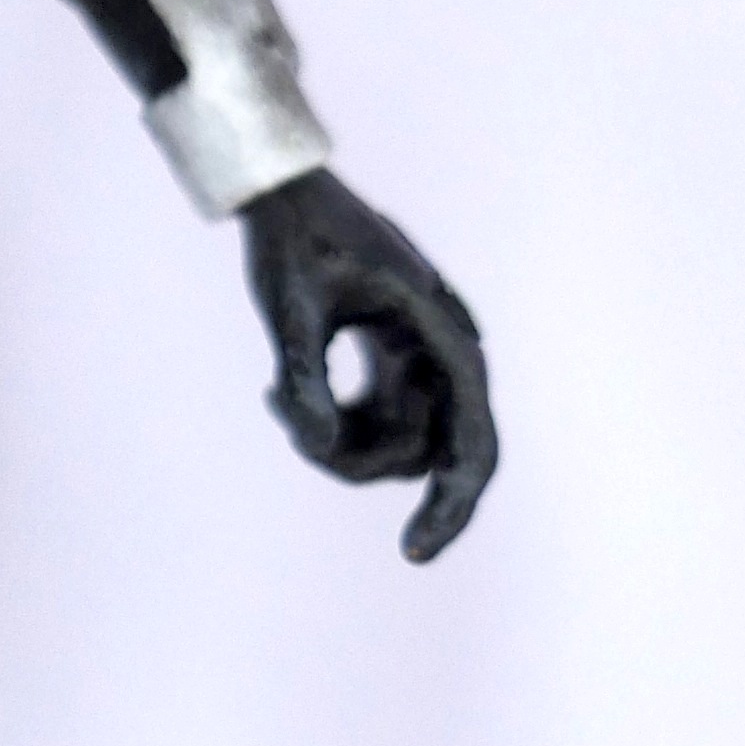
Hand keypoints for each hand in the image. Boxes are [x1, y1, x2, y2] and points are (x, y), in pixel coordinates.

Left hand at [239, 170, 497, 564]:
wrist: (281, 192)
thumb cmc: (290, 238)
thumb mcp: (289, 305)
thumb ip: (305, 376)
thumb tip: (319, 445)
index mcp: (441, 332)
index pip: (471, 440)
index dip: (450, 503)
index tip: (411, 553)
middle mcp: (442, 352)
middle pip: (432, 454)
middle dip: (364, 465)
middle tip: (302, 442)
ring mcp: (418, 362)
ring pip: (393, 446)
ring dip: (334, 443)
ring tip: (274, 394)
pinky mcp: (389, 364)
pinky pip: (371, 425)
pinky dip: (328, 425)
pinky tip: (275, 392)